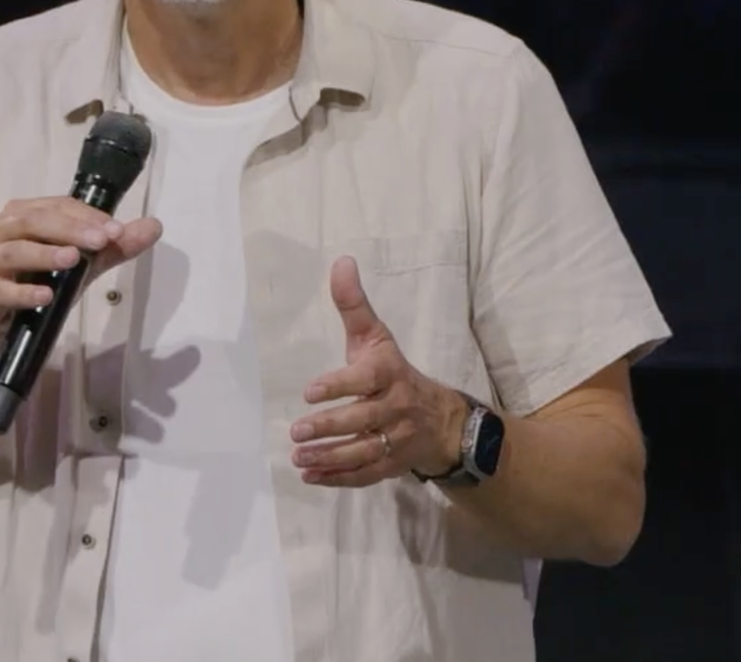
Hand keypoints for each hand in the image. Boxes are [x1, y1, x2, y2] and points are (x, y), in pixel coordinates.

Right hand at [0, 198, 161, 362]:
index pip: (55, 206)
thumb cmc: (37, 289)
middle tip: (102, 240)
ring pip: (13, 250)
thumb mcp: (79, 268)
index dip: (86, 215)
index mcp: (20, 216)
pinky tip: (45, 296)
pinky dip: (23, 292)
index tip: (117, 229)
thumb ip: (111, 248)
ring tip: (74, 259)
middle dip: (70, 228)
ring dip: (45, 254)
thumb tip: (154, 226)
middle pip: (32, 221)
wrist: (1, 337)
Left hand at [290, 256, 469, 487]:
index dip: (339, 386)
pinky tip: (311, 476)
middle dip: (329, 427)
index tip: (310, 392)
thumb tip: (340, 261)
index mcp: (390, 373)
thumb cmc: (396, 373)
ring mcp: (398, 439)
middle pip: (362, 420)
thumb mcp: (377, 337)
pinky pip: (367, 474)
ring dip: (329, 457)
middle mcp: (397, 407)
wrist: (443, 419)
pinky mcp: (394, 464)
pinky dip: (338, 479)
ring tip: (299, 457)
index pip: (365, 380)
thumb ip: (354, 305)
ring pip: (363, 451)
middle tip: (297, 432)